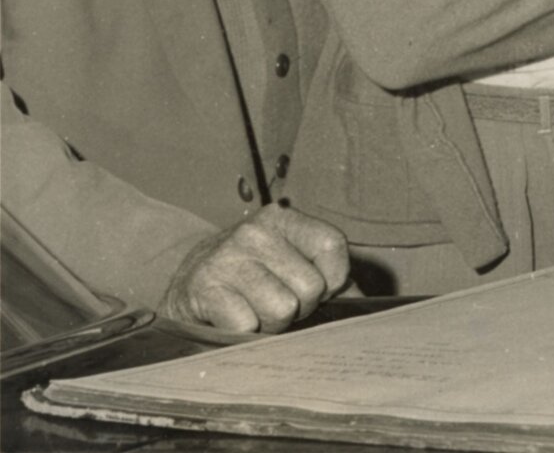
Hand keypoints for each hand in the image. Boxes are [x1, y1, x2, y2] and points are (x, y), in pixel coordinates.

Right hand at [159, 205, 349, 333]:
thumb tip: (367, 303)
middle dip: (298, 307)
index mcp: (283, 219)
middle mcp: (255, 231)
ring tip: (254, 310)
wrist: (187, 287)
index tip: (315, 290)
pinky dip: (244, 333)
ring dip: (270, 324)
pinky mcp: (204, 288)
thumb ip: (333, 278)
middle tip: (274, 301)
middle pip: (310, 286)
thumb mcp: (290, 265)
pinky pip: (247, 326)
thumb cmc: (252, 278)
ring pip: (282, 309)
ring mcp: (227, 258)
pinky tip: (232, 319)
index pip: (332, 246)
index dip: (332, 280)